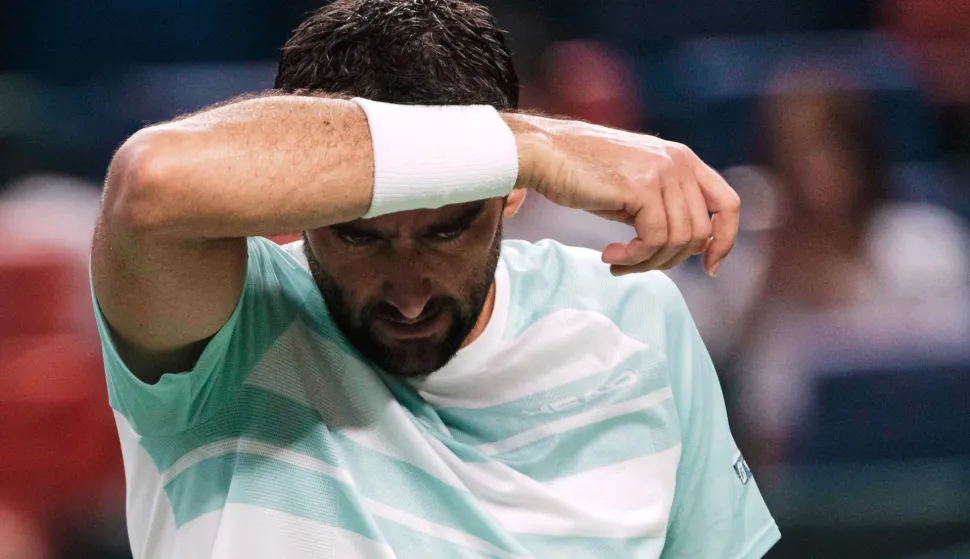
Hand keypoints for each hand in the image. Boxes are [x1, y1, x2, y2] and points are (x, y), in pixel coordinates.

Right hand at [507, 115, 739, 276]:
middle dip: (668, 260)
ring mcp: (663, 171)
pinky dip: (635, 257)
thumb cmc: (581, 174)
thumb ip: (665, 208)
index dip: (725, 240)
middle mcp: (679, 162)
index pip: (728, 204)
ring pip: (678, 240)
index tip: (709, 267)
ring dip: (646, 262)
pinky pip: (654, 239)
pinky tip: (610, 255)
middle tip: (633, 265)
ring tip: (617, 261)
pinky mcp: (642, 186)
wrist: (545, 154)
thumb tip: (689, 247)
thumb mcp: (634, 189)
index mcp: (683, 160)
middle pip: (700, 232)